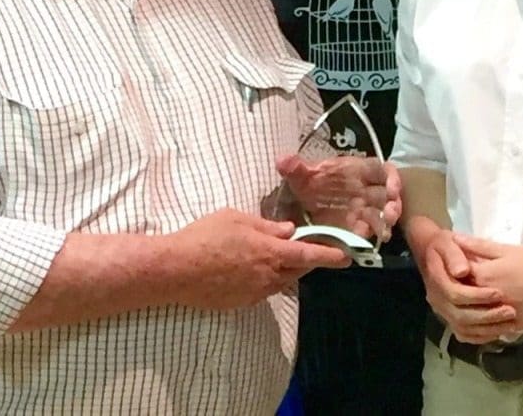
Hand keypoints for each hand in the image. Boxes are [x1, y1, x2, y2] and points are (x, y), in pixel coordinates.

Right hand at [167, 208, 349, 308]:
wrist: (175, 270)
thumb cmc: (204, 237)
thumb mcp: (236, 218)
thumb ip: (266, 226)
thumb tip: (288, 231)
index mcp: (269, 251)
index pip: (308, 253)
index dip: (329, 255)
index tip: (347, 256)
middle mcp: (267, 275)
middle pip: (298, 269)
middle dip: (307, 260)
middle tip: (307, 248)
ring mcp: (254, 292)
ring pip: (280, 281)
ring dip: (284, 270)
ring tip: (273, 256)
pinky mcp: (240, 303)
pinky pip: (262, 290)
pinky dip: (265, 279)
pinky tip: (248, 269)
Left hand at [275, 153, 390, 239]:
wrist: (302, 204)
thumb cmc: (310, 184)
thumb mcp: (301, 176)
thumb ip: (295, 168)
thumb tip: (282, 161)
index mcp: (357, 172)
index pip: (381, 171)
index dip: (392, 178)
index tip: (393, 190)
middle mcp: (365, 190)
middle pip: (387, 196)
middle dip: (393, 206)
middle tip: (390, 216)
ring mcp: (363, 209)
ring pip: (382, 214)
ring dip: (385, 223)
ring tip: (383, 233)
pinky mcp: (357, 226)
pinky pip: (368, 230)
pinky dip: (369, 236)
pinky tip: (367, 241)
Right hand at [408, 218, 515, 343]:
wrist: (433, 253)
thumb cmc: (445, 247)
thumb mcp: (448, 243)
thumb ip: (455, 255)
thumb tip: (462, 271)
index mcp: (436, 280)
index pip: (455, 294)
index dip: (477, 296)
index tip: (498, 293)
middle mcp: (437, 300)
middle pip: (461, 315)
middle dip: (487, 316)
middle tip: (510, 311)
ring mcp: (443, 311)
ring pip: (464, 328)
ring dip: (488, 329)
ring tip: (510, 324)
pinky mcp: (450, 319)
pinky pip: (465, 334)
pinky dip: (482, 336)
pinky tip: (499, 331)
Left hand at [455, 235, 522, 333]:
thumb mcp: (508, 250)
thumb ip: (479, 246)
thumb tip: (454, 238)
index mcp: (485, 276)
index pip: (454, 274)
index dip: (449, 269)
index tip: (449, 264)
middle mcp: (486, 299)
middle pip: (460, 297)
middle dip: (455, 289)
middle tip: (454, 282)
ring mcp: (497, 316)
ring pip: (471, 316)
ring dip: (465, 308)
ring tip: (466, 298)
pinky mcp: (510, 328)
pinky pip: (486, 330)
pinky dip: (480, 324)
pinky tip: (480, 314)